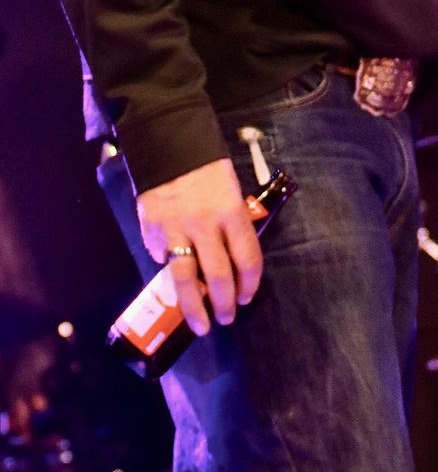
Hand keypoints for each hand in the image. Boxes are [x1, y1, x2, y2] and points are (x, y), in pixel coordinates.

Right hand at [137, 159, 263, 336]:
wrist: (171, 146)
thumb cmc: (209, 171)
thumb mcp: (230, 193)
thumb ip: (231, 227)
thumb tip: (232, 265)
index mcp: (232, 212)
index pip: (248, 258)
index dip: (250, 284)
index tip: (247, 298)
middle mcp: (205, 224)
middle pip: (219, 276)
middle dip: (226, 304)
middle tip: (227, 319)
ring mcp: (175, 229)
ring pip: (185, 280)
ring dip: (195, 309)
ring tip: (202, 326)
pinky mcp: (152, 231)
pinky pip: (162, 258)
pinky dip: (169, 269)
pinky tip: (174, 276)